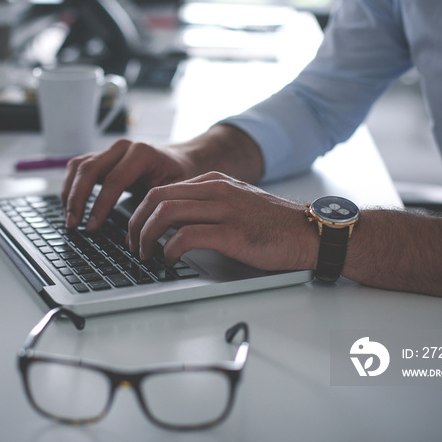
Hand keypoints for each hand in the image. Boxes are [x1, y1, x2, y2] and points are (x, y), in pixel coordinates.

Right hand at [61, 139, 195, 230]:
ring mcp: (111, 150)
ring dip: (69, 192)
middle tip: (73, 225)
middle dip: (77, 199)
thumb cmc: (181, 177)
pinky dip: (71, 186)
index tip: (91, 227)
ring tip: (69, 218)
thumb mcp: (177, 192)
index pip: (114, 180)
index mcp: (143, 153)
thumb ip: (157, 209)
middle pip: (89, 169)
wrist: (183, 160)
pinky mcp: (103, 157)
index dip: (100, 205)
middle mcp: (123, 148)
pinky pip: (79, 168)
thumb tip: (136, 238)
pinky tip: (70, 206)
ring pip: (79, 166)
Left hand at [127, 172, 318, 271]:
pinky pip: (186, 235)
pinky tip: (169, 260)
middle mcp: (215, 190)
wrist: (309, 232)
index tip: (135, 232)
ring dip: (146, 236)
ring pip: (165, 213)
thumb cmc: (274, 224)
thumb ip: (209, 205)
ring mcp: (224, 209)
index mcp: (214, 182)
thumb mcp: (237, 203)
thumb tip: (175, 224)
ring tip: (146, 254)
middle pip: (156, 198)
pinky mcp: (232, 232)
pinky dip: (169, 249)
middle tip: (133, 245)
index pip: (162, 190)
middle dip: (135, 223)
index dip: (141, 213)